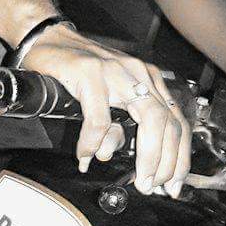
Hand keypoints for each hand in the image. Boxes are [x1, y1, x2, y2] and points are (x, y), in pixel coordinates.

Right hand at [23, 25, 190, 195]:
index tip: (174, 183)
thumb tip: (110, 154)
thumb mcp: (103, 98)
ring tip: (137, 178)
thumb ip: (113, 126)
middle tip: (152, 186)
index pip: (176, 122)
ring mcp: (117, 72)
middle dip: (166, 162)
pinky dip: (94, 142)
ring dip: (147, 155)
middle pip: (169, 123)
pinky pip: (99, 118)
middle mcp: (139, 74)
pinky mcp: (91, 73)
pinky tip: (86, 155)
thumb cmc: (75, 68)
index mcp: (148, 80)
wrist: (46, 38)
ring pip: (150, 118)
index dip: (179, 157)